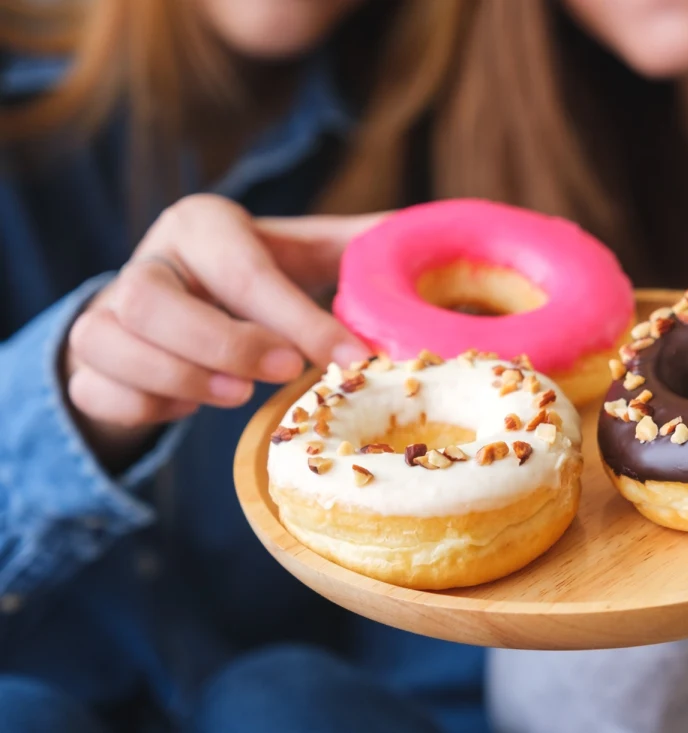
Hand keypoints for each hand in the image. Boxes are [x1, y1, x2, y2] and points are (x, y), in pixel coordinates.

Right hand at [64, 194, 381, 464]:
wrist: (186, 305)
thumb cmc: (262, 278)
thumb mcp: (310, 253)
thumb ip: (362, 248)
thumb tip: (432, 239)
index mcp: (203, 225)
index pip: (244, 270)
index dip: (299, 319)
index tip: (352, 357)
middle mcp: (148, 260)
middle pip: (150, 299)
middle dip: (221, 344)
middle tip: (284, 373)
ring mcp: (106, 310)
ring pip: (108, 342)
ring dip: (178, 377)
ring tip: (238, 395)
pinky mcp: (87, 362)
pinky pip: (95, 390)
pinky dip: (144, 407)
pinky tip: (188, 405)